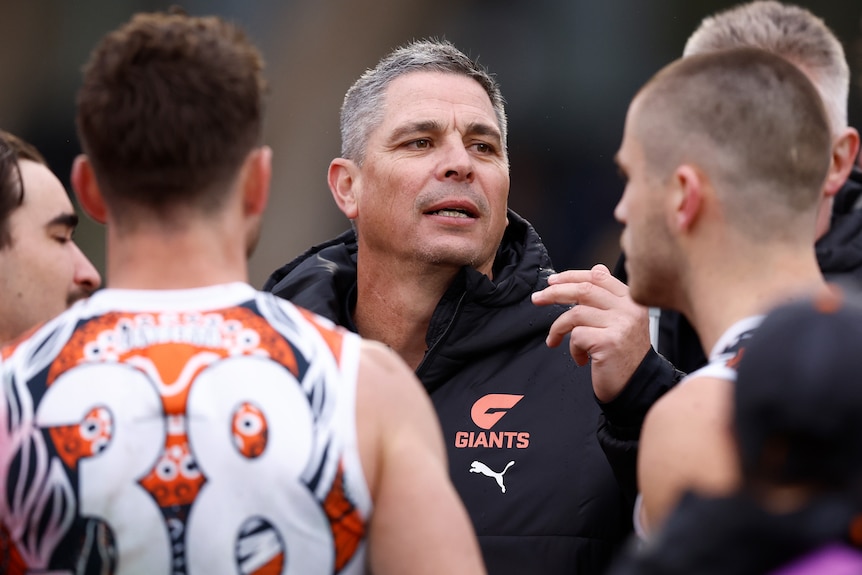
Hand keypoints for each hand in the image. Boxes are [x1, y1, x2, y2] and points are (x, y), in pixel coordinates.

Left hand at [531, 263, 651, 401]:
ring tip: (555, 339)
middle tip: (537, 299)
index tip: (552, 282)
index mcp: (632, 300)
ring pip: (575, 314)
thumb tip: (597, 268)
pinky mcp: (609, 342)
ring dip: (558, 328)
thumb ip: (609, 297)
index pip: (599, 277)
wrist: (638, 386)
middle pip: (584, 290)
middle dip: (554, 293)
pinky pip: (576, 336)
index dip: (571, 276)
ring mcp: (620, 325)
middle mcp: (629, 309)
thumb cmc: (625, 355)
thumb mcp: (622, 321)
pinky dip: (572, 348)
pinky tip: (581, 358)